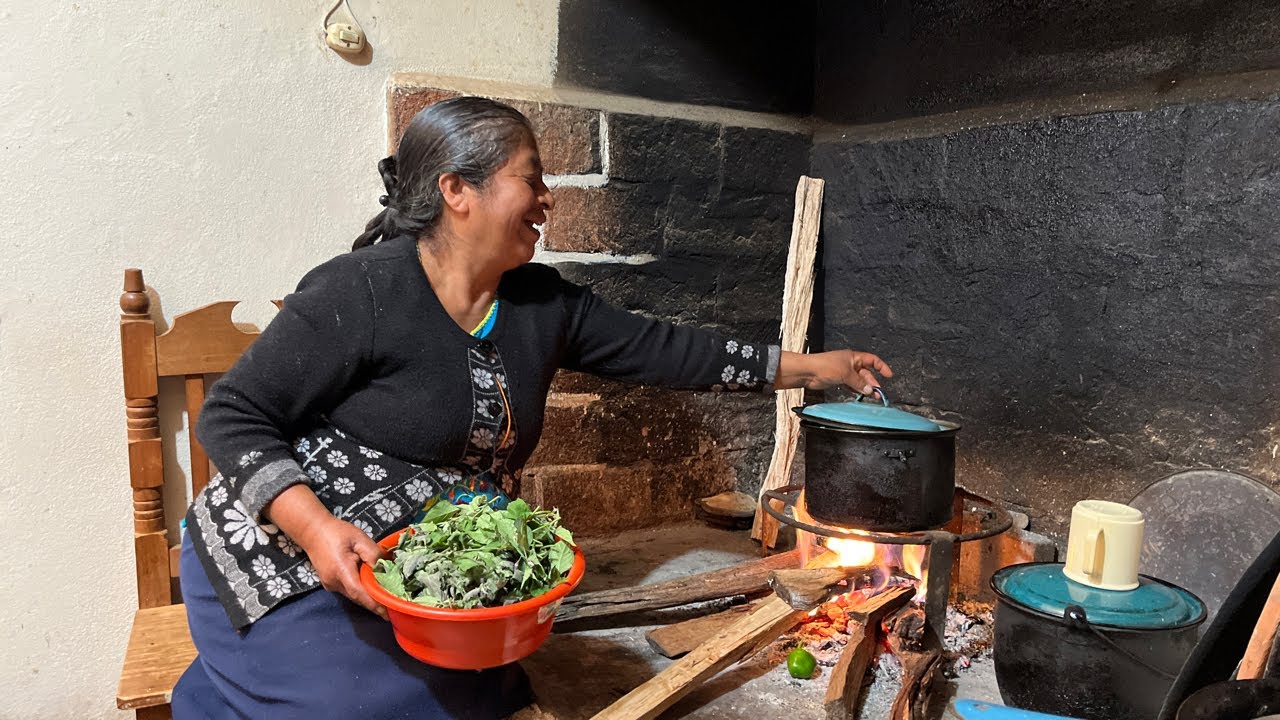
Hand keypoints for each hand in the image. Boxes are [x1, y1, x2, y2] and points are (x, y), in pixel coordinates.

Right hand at [293, 514, 388, 618]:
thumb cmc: (336, 532)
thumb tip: (386, 569)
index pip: (360, 594)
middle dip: (375, 603)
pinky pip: (348, 590)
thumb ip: (373, 554)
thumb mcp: (359, 538)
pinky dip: (360, 591)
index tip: (388, 614)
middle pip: (358, 598)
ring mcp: (330, 585)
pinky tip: (370, 587)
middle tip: (393, 606)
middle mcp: (334, 583)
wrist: (312, 531)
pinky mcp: (329, 583)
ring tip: (385, 598)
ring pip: (353, 596)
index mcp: (341, 571)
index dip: (374, 605)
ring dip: (367, 597)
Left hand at [776, 350, 892, 393]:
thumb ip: (858, 382)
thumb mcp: (846, 373)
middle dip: (873, 382)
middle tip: (878, 393)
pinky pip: (851, 385)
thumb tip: (869, 389)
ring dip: (865, 388)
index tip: (889, 375)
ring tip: (871, 397)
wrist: (808, 371)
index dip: (881, 367)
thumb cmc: (825, 366)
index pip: (872, 360)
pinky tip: (860, 395)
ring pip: (859, 380)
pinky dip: (856, 390)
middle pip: (866, 373)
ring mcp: (844, 372)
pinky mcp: (838, 379)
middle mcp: (850, 364)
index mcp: (854, 357)